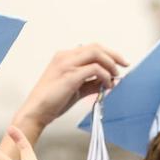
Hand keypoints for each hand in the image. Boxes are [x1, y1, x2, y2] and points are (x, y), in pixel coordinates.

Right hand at [11, 44, 127, 140]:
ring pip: (97, 53)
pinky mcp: (70, 75)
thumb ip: (90, 84)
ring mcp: (67, 64)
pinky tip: (107, 84)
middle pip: (96, 47)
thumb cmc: (51, 102)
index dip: (108, 54)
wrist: (36, 112)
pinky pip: (95, 69)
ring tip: (115, 77)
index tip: (118, 63)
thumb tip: (107, 82)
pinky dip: (105, 75)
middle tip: (123, 65)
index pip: (91, 48)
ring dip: (110, 64)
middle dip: (113, 55)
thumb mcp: (75, 90)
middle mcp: (65, 57)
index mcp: (63, 57)